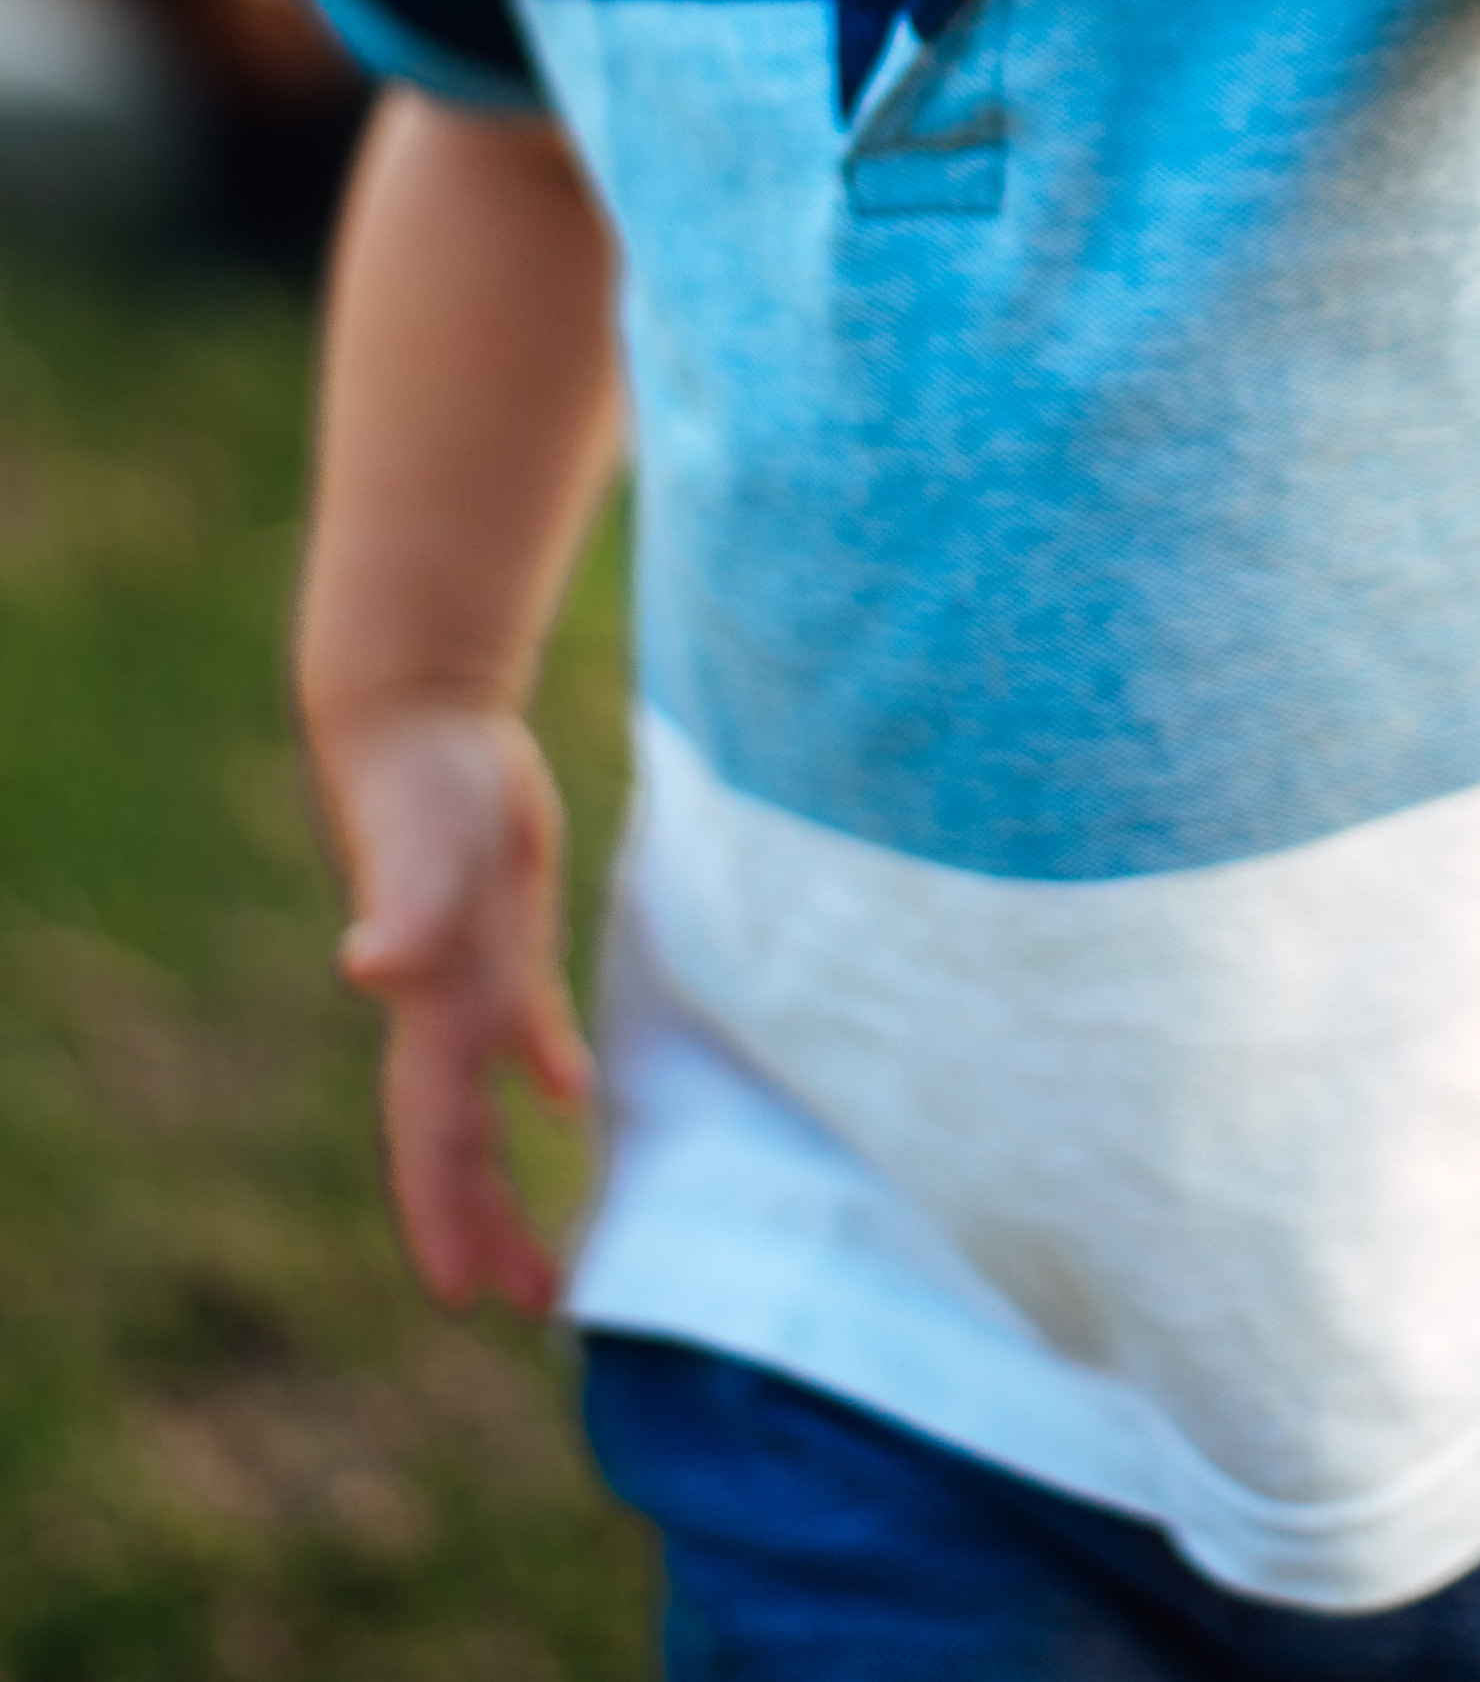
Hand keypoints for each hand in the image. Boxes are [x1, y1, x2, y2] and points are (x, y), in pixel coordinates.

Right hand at [321, 702, 591, 1317]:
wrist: (416, 718)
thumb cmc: (418, 783)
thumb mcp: (423, 848)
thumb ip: (405, 912)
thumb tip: (368, 968)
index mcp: (429, 1010)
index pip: (431, 1137)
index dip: (440, 1215)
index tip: (458, 1296)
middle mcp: (448, 1008)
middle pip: (462, 1142)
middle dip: (487, 1224)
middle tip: (534, 1303)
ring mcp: (474, 973)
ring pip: (492, 1099)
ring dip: (511, 1172)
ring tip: (542, 1237)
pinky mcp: (505, 930)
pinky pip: (527, 1021)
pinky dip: (544, 1066)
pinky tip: (570, 1097)